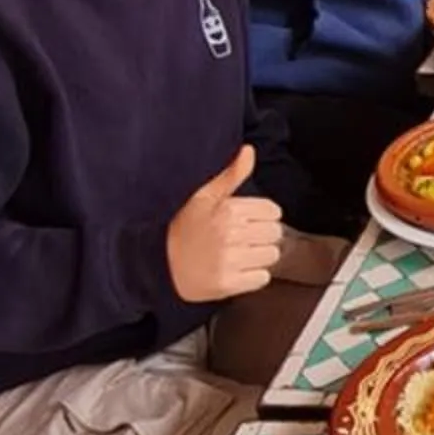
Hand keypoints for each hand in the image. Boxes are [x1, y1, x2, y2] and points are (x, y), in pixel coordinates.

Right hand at [167, 144, 283, 303]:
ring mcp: (230, 261)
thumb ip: (231, 174)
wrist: (159, 264)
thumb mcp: (202, 196)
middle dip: (262, 235)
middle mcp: (231, 235)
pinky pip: (262, 278)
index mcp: (228, 210)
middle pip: (274, 233)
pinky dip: (253, 276)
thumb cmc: (182, 228)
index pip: (272, 211)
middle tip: (241, 238)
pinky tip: (236, 269)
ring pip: (271, 255)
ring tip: (238, 254)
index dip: (262, 216)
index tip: (246, 220)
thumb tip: (248, 150)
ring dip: (259, 256)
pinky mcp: (229, 284)